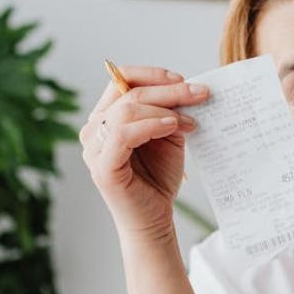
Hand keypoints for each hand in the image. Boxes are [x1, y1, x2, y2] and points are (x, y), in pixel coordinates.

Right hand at [81, 65, 208, 241]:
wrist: (155, 219)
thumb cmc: (158, 178)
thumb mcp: (167, 135)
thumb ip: (169, 111)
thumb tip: (187, 88)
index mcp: (105, 117)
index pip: (120, 80)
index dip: (152, 75)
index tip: (183, 79)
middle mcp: (93, 130)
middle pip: (127, 93)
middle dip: (168, 90)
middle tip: (199, 94)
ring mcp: (94, 149)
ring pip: (125, 111)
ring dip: (163, 109)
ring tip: (189, 120)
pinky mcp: (103, 167)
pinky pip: (123, 134)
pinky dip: (150, 125)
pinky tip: (172, 126)